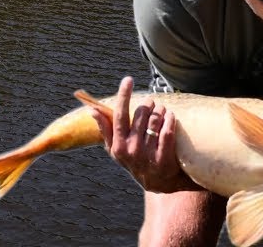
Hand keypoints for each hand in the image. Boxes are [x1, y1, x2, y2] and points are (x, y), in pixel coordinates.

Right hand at [90, 76, 196, 192]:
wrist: (157, 182)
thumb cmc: (133, 159)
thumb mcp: (116, 148)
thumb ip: (105, 129)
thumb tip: (92, 110)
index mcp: (118, 145)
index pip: (119, 114)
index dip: (123, 95)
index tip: (128, 79)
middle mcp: (131, 150)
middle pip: (140, 114)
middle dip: (147, 104)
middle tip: (151, 102)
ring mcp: (148, 155)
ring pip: (155, 120)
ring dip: (160, 110)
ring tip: (161, 109)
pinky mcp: (164, 159)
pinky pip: (168, 132)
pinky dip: (170, 120)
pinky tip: (170, 116)